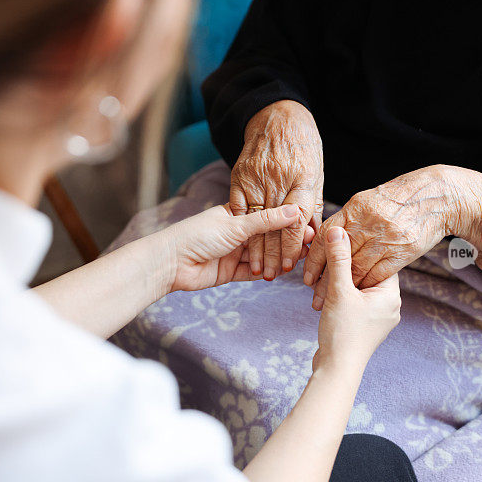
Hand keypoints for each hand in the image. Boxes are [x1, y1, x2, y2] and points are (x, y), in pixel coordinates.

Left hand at [164, 204, 311, 291]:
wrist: (172, 263)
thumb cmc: (198, 235)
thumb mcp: (236, 224)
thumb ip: (266, 220)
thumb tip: (294, 209)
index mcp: (237, 213)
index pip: (268, 215)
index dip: (287, 220)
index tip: (308, 223)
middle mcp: (237, 232)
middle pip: (268, 236)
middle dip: (287, 240)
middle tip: (310, 242)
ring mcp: (234, 252)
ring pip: (263, 255)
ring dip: (279, 257)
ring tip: (300, 258)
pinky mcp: (231, 272)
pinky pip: (253, 271)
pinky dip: (267, 272)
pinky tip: (282, 272)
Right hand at [230, 100, 323, 280]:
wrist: (277, 116)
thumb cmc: (303, 147)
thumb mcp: (315, 174)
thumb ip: (311, 204)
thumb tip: (312, 235)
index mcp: (301, 180)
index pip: (296, 220)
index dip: (292, 245)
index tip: (289, 265)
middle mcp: (278, 179)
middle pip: (274, 225)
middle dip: (273, 254)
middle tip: (272, 275)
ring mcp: (256, 177)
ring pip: (255, 220)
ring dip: (256, 248)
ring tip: (258, 270)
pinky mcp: (239, 176)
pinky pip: (239, 207)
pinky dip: (241, 228)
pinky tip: (242, 246)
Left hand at [304, 166, 452, 309]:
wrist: (436, 198)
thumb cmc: (399, 199)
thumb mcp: (367, 202)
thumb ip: (348, 221)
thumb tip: (327, 237)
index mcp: (355, 209)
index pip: (325, 237)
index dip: (314, 258)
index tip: (307, 276)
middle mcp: (368, 224)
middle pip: (339, 257)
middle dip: (325, 279)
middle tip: (314, 295)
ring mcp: (385, 239)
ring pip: (356, 269)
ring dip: (343, 287)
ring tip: (330, 301)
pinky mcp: (402, 253)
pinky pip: (377, 274)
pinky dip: (364, 285)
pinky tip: (356, 293)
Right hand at [313, 226, 400, 372]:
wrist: (337, 369)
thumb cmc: (342, 332)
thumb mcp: (339, 291)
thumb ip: (338, 259)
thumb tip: (337, 230)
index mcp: (391, 294)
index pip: (379, 261)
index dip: (360, 251)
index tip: (343, 243)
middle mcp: (391, 306)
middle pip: (369, 274)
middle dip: (348, 268)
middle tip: (330, 259)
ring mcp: (380, 318)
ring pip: (361, 290)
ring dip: (343, 284)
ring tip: (325, 279)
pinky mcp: (367, 327)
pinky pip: (357, 303)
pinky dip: (343, 298)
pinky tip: (327, 296)